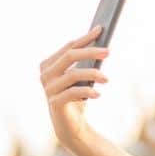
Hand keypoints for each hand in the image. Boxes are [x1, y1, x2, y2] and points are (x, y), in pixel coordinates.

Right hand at [39, 26, 110, 145]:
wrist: (70, 126)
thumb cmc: (77, 97)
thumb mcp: (81, 77)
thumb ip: (84, 62)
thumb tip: (102, 46)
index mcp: (49, 64)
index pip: (69, 47)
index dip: (85, 38)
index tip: (101, 29)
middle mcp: (45, 75)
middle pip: (69, 56)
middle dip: (90, 51)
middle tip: (109, 51)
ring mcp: (49, 89)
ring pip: (72, 74)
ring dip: (92, 73)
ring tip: (106, 78)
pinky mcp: (55, 103)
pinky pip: (72, 92)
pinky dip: (87, 91)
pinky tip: (98, 94)